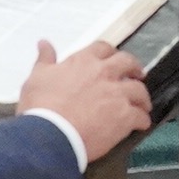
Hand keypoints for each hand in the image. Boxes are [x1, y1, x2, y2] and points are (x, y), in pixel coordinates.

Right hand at [18, 41, 151, 161]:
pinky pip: (141, 116)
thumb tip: (44, 43)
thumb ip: (45, 59)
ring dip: (142, 97)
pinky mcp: (125, 116)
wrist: (50, 134)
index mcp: (84, 62)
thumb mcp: (36, 78)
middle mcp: (104, 73)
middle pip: (128, 63)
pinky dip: (142, 120)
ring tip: (142, 104)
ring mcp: (117, 94)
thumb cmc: (40, 107)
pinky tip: (141, 124)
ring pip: (139, 90)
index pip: (103, 48)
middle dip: (134, 68)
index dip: (110, 53)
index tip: (112, 59)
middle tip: (137, 75)